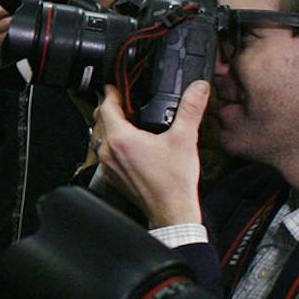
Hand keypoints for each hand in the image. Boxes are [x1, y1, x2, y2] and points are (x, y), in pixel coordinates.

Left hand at [90, 80, 208, 226]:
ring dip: (110, 125)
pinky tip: (130, 143)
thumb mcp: (185, 139)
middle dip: (110, 107)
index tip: (117, 86)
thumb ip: (191, 108)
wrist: (171, 212)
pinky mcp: (113, 176)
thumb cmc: (173, 183)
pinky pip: (105, 152)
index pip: (106, 106)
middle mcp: (109, 152)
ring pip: (100, 136)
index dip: (111, 92)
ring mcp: (108, 165)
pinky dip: (113, 142)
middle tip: (124, 100)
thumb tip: (198, 88)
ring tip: (127, 119)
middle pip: (100, 120)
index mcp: (121, 139)